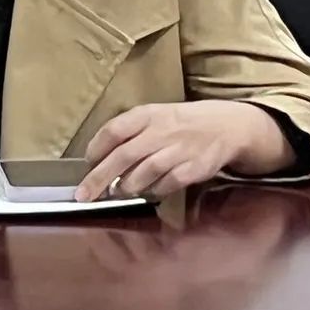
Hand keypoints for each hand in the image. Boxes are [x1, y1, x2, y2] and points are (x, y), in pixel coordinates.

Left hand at [75, 101, 292, 201]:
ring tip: (118, 192)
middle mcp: (161, 130)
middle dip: (99, 178)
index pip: (115, 129)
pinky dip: (154, 192)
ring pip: (143, 173)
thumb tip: (98, 159)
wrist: (226, 126)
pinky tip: (148, 193)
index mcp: (148, 114)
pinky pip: (166, 185)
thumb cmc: (181, 123)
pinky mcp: (193, 169)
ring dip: (126, 187)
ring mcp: (178, 150)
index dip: (96, 148)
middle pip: (124, 156)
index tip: (86, 163)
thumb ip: (130, 133)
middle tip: (83, 195)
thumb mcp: (155, 116)